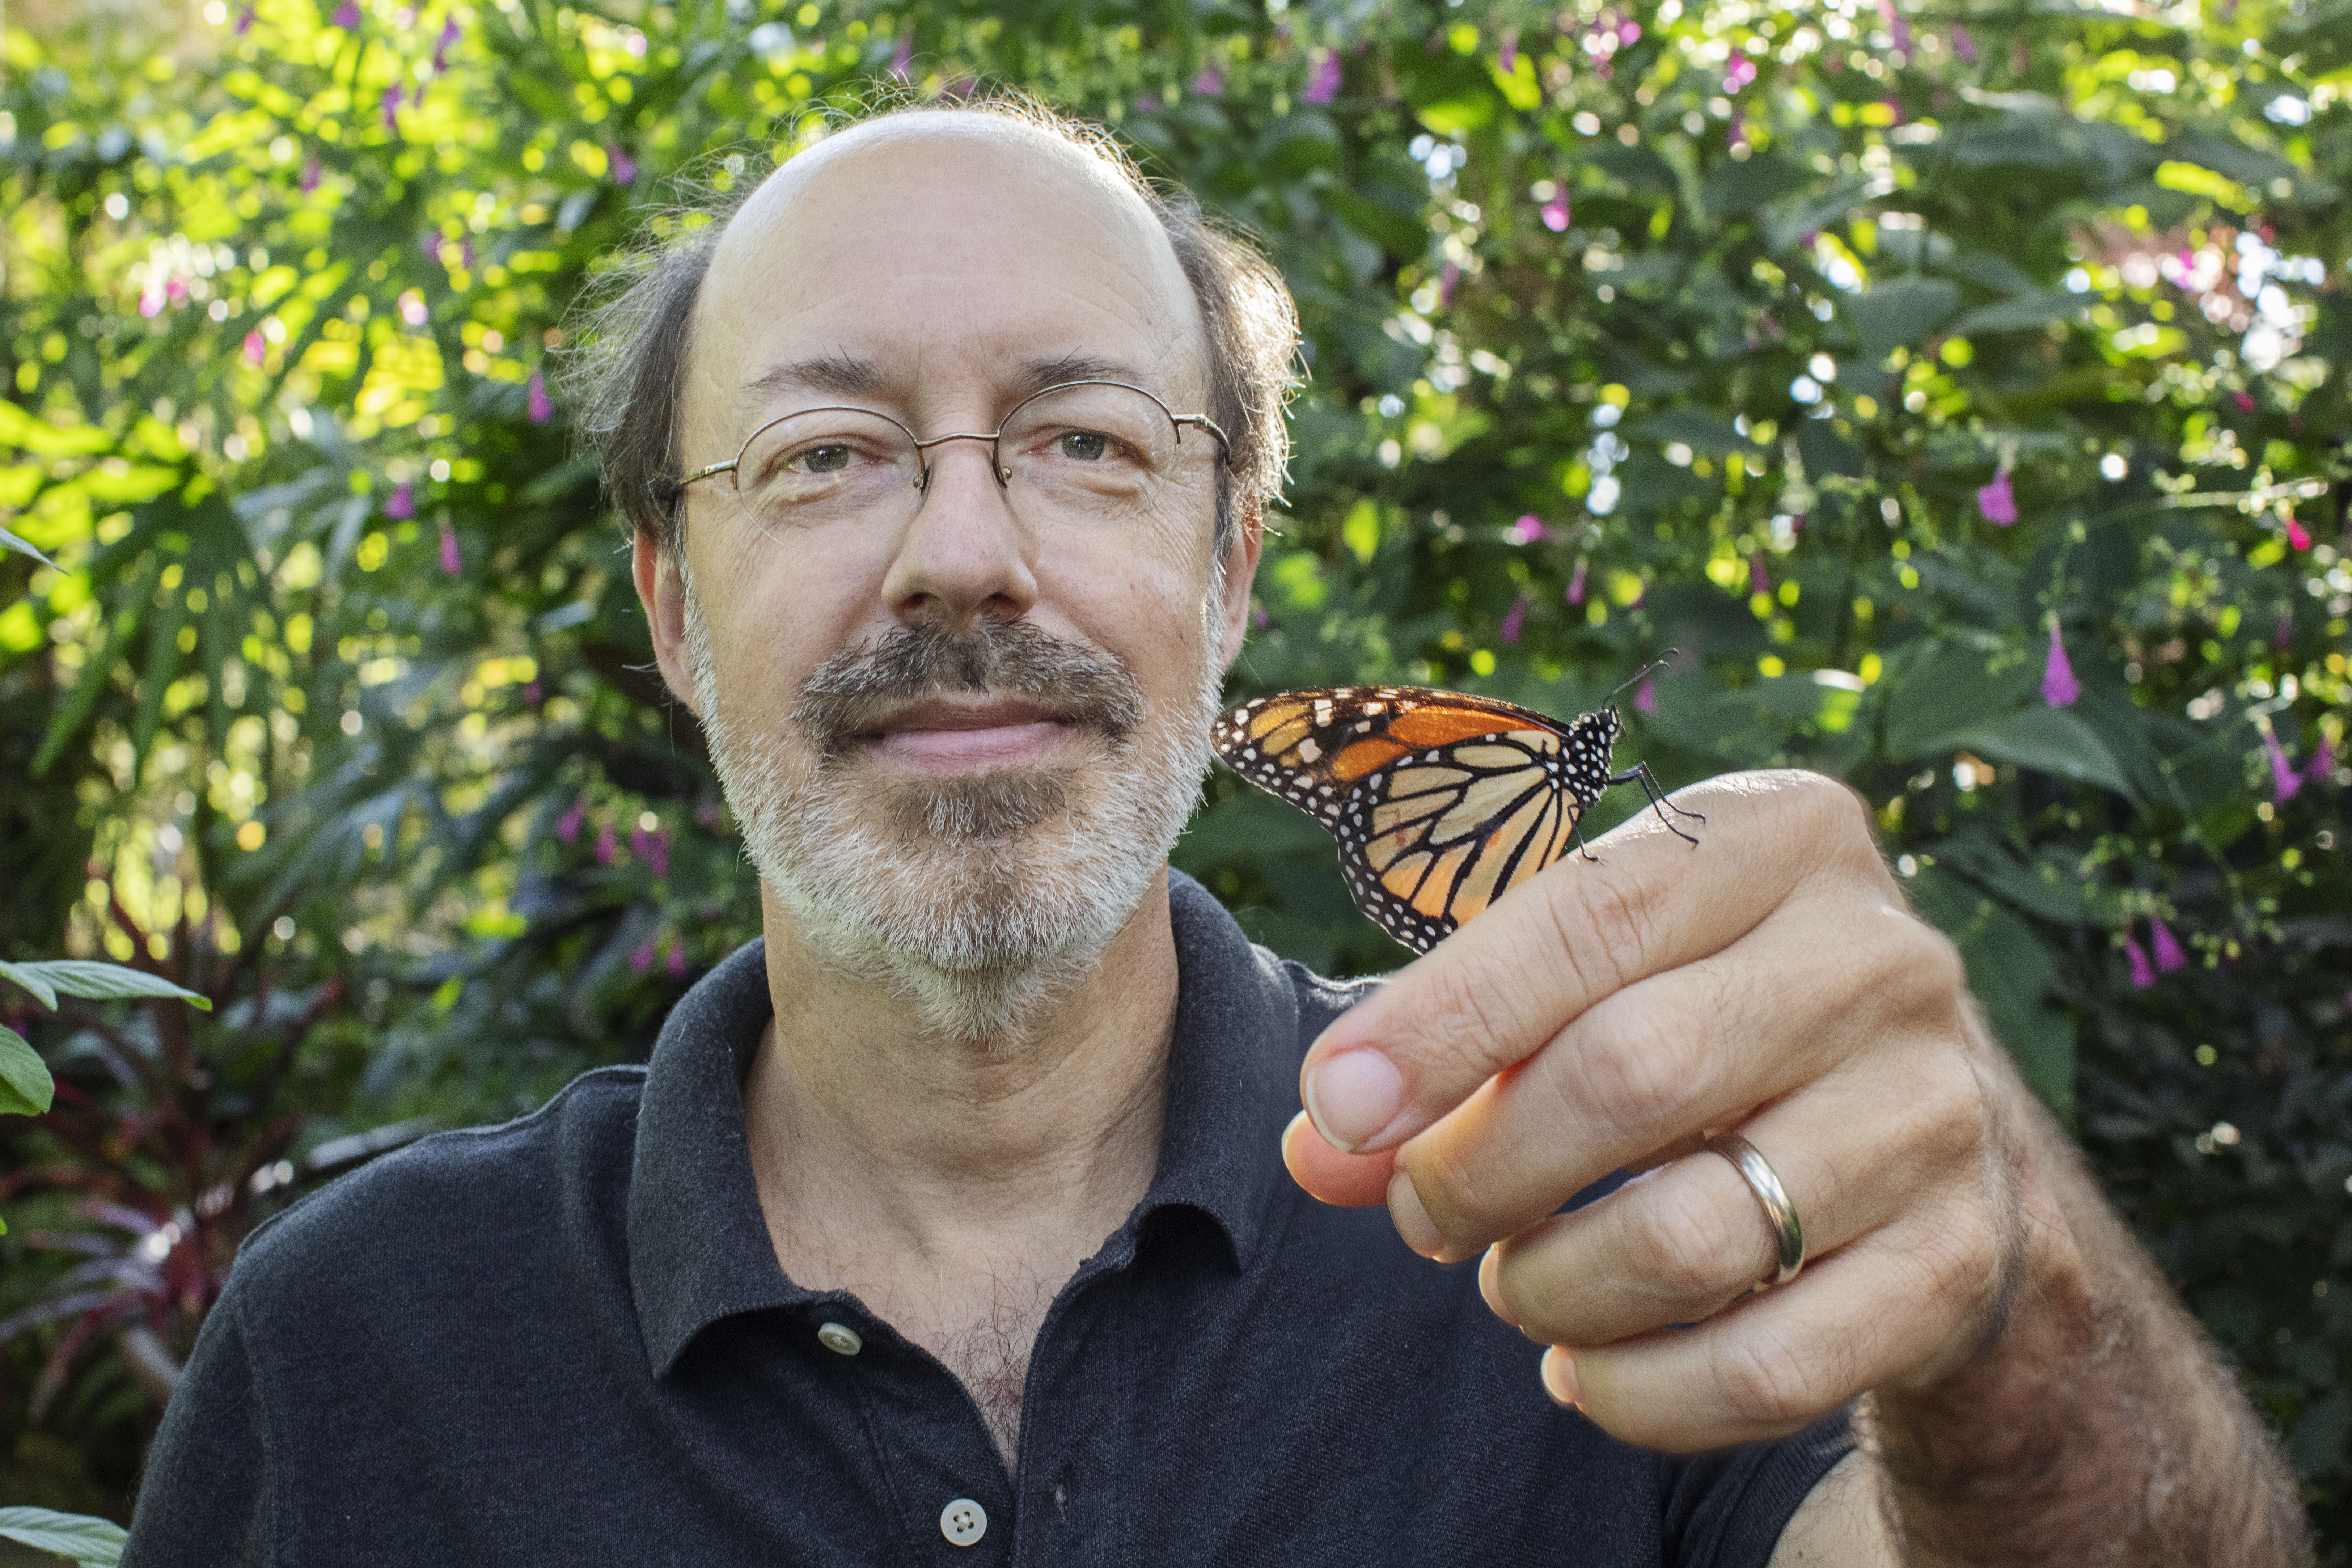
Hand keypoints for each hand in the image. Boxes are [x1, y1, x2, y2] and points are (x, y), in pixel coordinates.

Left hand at [1284, 770, 2046, 1452]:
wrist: (1933, 1135)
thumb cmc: (1703, 1020)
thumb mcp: (1583, 984)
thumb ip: (1444, 1049)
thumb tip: (1322, 1145)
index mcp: (1779, 836)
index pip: (1588, 917)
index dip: (1442, 1024)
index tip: (1340, 1110)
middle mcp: (1881, 957)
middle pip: (1631, 1075)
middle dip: (1482, 1170)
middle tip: (1422, 1212)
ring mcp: (1936, 1112)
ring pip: (1693, 1239)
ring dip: (1551, 1287)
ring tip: (1514, 1283)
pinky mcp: (1959, 1262)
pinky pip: (1769, 1368)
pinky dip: (1640, 1393)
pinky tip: (1586, 1370)